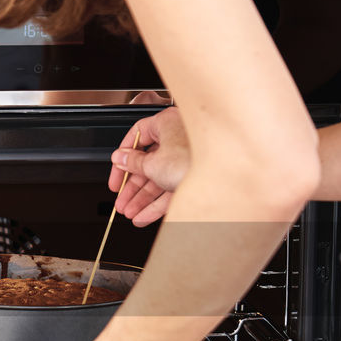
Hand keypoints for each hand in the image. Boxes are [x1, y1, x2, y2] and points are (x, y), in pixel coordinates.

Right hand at [109, 104, 189, 226]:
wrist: (224, 179)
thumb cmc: (192, 160)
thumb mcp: (152, 164)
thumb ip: (132, 162)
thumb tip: (120, 158)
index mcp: (166, 123)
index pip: (137, 136)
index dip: (122, 158)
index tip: (116, 174)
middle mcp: (178, 138)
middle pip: (148, 163)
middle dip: (132, 187)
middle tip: (121, 200)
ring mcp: (188, 157)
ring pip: (159, 179)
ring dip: (142, 199)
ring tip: (129, 213)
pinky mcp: (196, 176)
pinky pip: (171, 189)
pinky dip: (156, 204)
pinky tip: (143, 217)